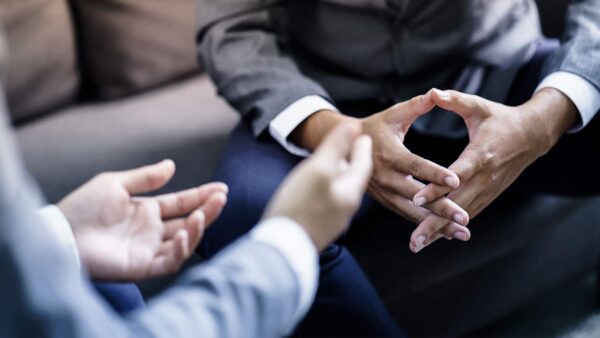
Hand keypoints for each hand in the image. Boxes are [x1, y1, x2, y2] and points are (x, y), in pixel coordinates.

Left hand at [58, 160, 227, 280]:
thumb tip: (171, 165)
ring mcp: (149, 249)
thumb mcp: (115, 183)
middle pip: (188, 222)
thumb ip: (146, 177)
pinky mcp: (142, 267)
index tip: (221, 188)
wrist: (61, 233)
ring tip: (201, 215)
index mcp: (147, 210)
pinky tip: (181, 235)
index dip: (201, 196)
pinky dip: (179, 251)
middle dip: (207, 211)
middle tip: (221, 198)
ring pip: (184, 242)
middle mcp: (152, 231)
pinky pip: (169, 262)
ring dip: (197, 229)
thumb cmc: (83, 207)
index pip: (181, 203)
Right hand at [264, 123, 372, 250]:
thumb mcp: (319, 169)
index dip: (361, 147)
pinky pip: (327, 202)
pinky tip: (315, 189)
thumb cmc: (300, 206)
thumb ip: (336, 147)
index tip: (362, 134)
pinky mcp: (317, 228)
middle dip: (352, 161)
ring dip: (339, 175)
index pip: (363, 165)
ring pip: (340, 191)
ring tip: (333, 165)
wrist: (281, 249)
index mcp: (350, 192)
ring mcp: (332, 220)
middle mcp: (345, 208)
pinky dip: (327, 189)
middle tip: (351, 146)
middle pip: (353, 179)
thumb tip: (354, 127)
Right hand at [362, 95, 469, 231]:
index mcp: (389, 154)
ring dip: (437, 224)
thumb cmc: (373, 128)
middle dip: (441, 208)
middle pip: (416, 195)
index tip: (456, 180)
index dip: (434, 173)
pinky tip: (445, 232)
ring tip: (461, 233)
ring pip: (412, 211)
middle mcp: (386, 177)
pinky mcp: (385, 201)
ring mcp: (385, 192)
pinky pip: (406, 214)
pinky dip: (425, 224)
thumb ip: (414, 106)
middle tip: (464, 218)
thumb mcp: (392, 115)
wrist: (343, 148)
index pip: (415, 165)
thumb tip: (434, 94)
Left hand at [409, 88, 577, 252]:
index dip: (437, 188)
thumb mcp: (479, 107)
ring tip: (417, 245)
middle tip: (413, 240)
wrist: (533, 135)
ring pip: (460, 215)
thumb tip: (433, 92)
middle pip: (456, 205)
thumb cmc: (501, 119)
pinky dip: (451, 228)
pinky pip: (467, 214)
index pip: (456, 175)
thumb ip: (455, 101)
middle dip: (433, 223)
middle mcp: (485, 178)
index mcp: (481, 155)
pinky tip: (433, 239)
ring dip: (439, 232)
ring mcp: (488, 190)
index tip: (417, 199)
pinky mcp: (488, 195)